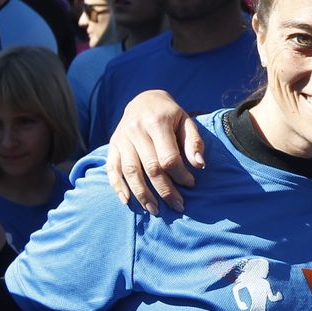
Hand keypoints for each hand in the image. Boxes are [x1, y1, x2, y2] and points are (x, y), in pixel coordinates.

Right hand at [105, 90, 204, 214]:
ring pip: (131, 171)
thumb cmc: (169, 114)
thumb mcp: (186, 121)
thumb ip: (194, 142)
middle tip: (178, 206)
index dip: (180, 175)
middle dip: (165, 190)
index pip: (168, 157)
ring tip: (155, 210)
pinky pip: (112, 168)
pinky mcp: (113, 145)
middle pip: (150, 168)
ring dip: (142, 194)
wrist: (144, 100)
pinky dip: (117, 186)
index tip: (190, 184)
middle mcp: (136, 130)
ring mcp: (121, 138)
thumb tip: (199, 165)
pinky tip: (127, 201)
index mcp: (157, 122)